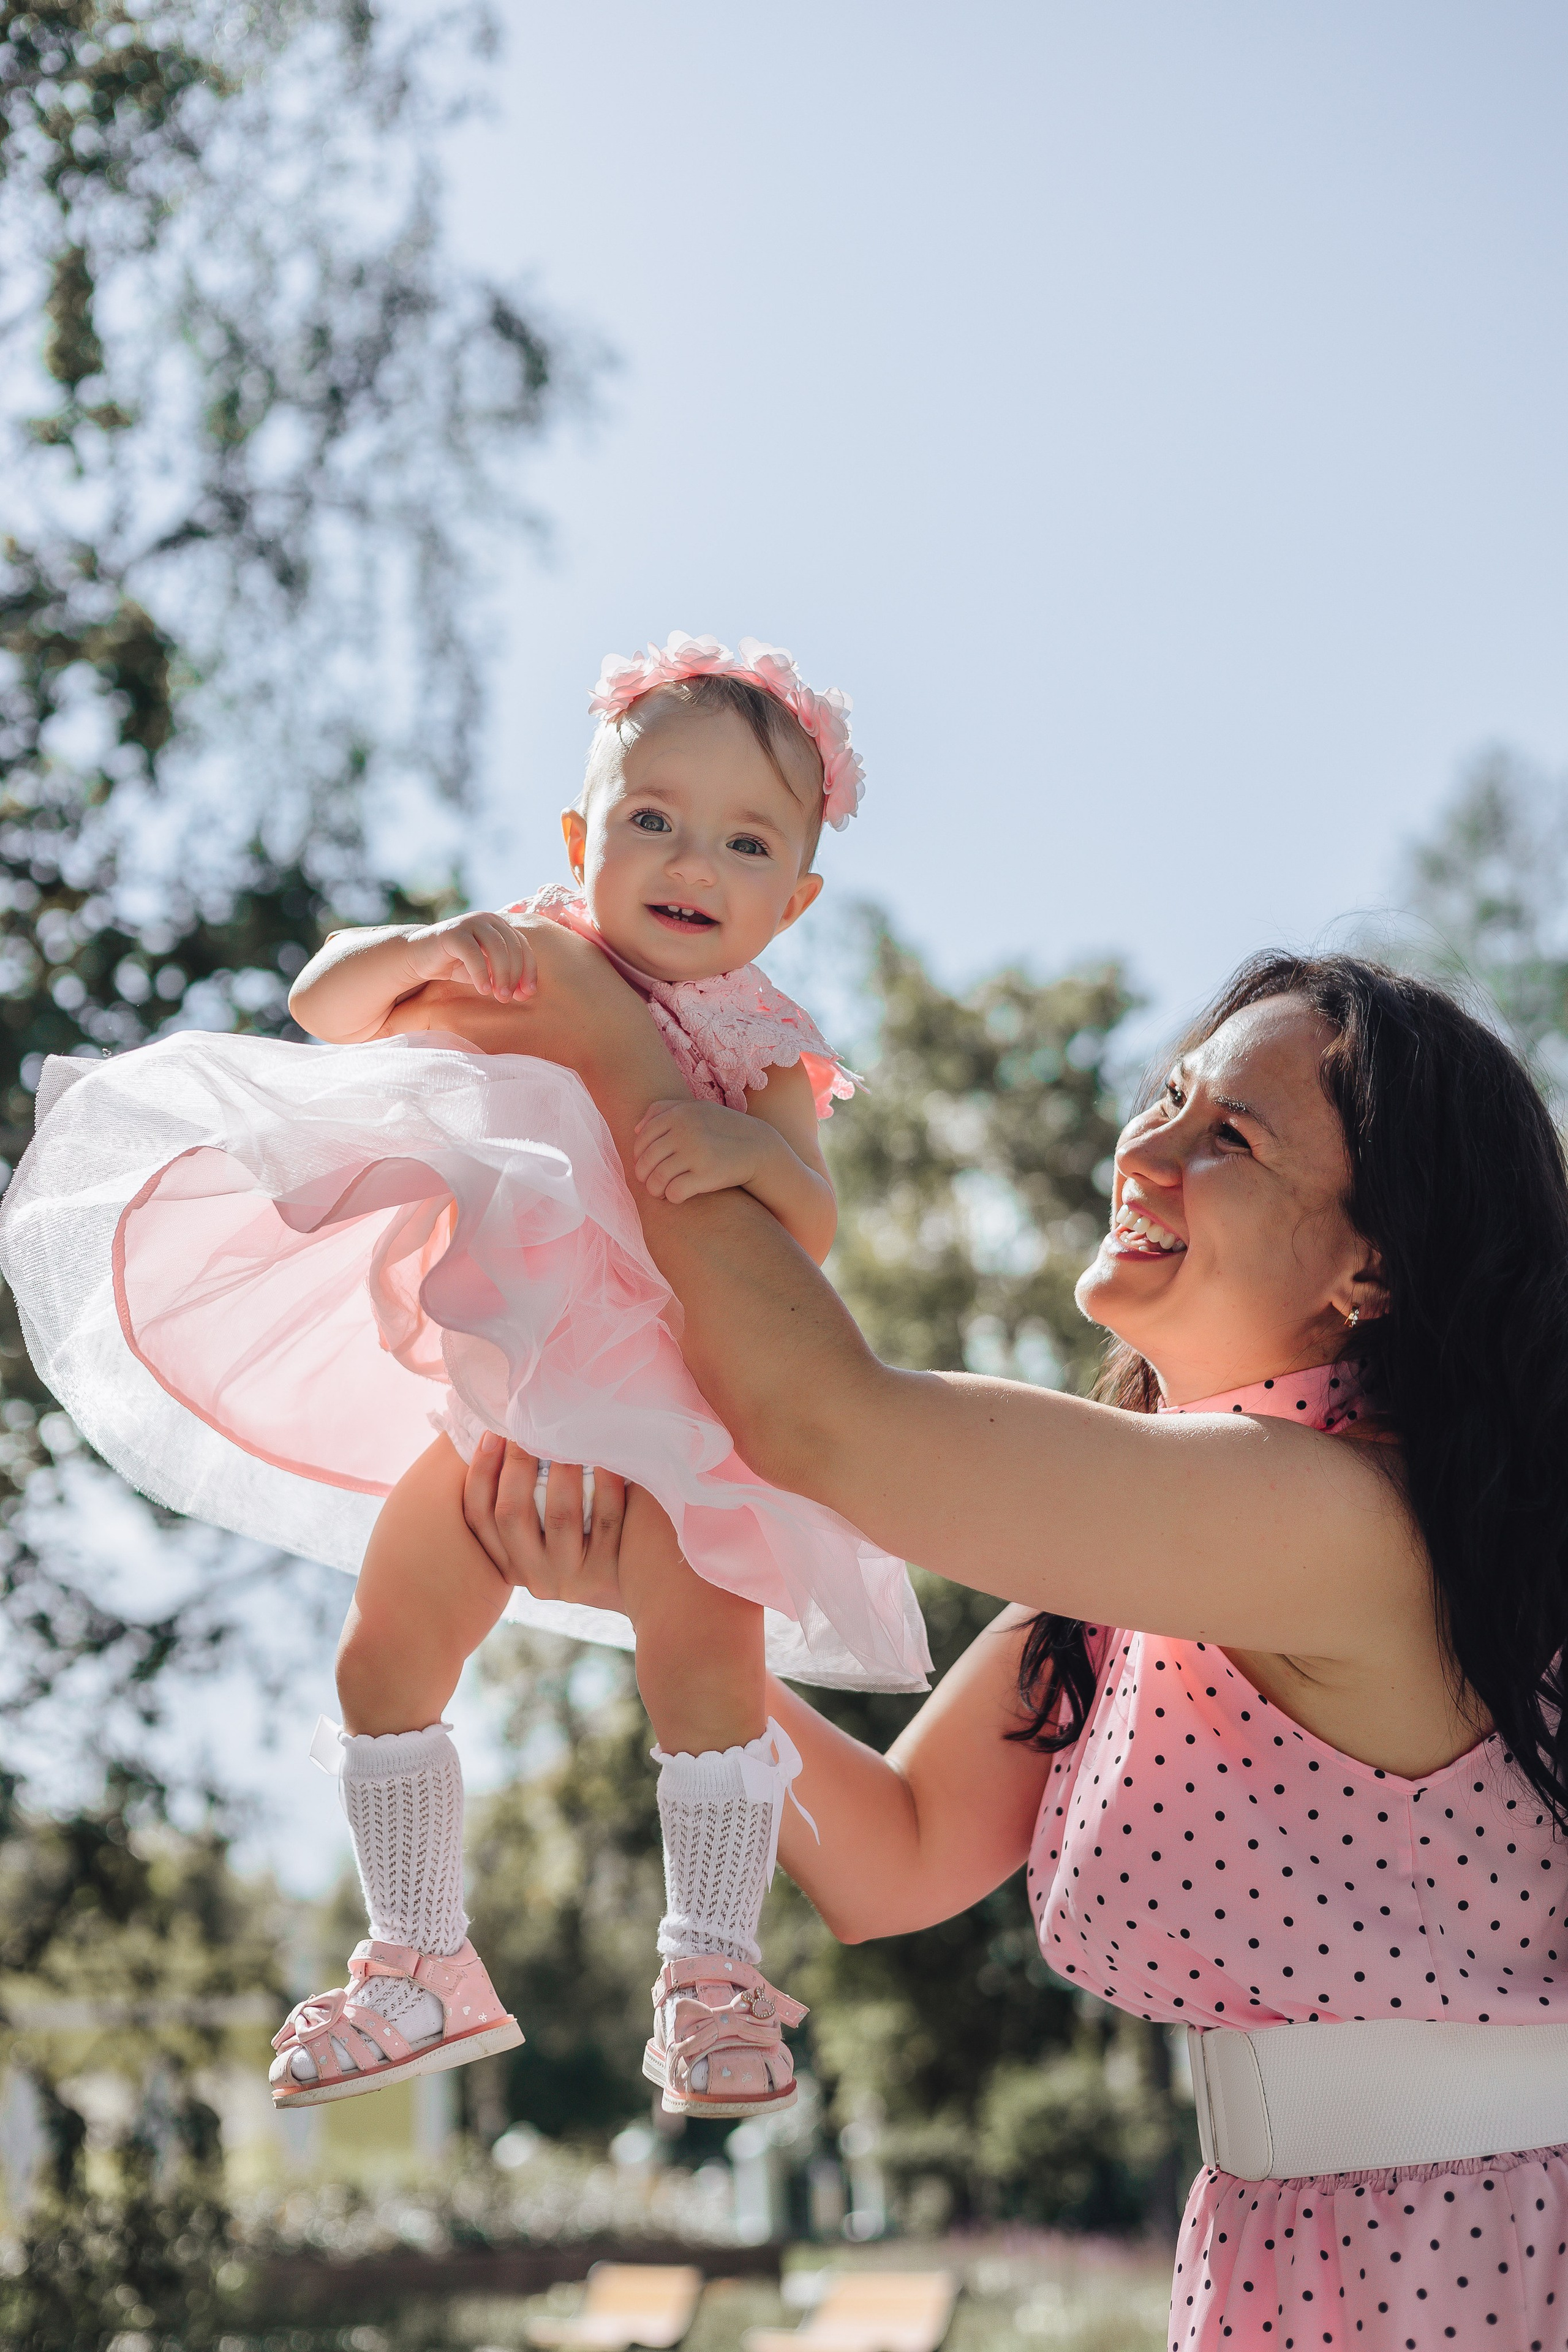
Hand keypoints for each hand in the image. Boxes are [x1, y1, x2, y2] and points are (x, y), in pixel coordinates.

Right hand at [405, 911, 536, 1001]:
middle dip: (515, 975)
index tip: (527, 993)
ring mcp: (470, 923)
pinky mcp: (453, 933)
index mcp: (500, 926)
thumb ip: (505, 976)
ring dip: (502, 975)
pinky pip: (473, 954)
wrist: (420, 956)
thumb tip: (525, 992)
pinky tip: (483, 990)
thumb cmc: (457, 963)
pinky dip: (481, 973)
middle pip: (512, 947)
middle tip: (509, 998)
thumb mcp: (486, 969)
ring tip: (499, 996)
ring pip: (497, 948)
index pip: (523, 947)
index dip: (528, 971)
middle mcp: (488, 919)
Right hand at [461, 1436, 626, 1610]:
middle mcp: (535, 1576)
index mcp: (509, 1564)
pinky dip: (606, 1483)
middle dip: (517, 1465)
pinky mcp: (608, 1572)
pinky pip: (605, 1520)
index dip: (480, 1473)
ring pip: (560, 1517)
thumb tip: (499, 1440)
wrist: (643, 1588)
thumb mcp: (543, 1536)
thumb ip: (520, 1501)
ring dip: (563, 1470)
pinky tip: (608, 1457)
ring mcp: (571, 1577)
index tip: (492, 1434)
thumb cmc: (584, 1544)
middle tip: (530, 1428)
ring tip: (568, 1437)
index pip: (479, 1517)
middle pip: (512, 1515)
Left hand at [632, 1098, 771, 1203]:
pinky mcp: (706, 1175)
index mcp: (679, 1114)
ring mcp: (695, 1153)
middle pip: (645, 1161)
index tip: (646, 1165)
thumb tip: (636, 1129)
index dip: (638, 1156)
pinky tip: (677, 1196)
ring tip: (660, 1192)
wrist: (758, 1147)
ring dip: (654, 1190)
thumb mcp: (697, 1109)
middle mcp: (684, 1131)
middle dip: (643, 1176)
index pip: (641, 1139)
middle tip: (651, 1182)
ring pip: (656, 1180)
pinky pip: (674, 1193)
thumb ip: (665, 1110)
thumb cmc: (721, 1129)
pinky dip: (671, 1198)